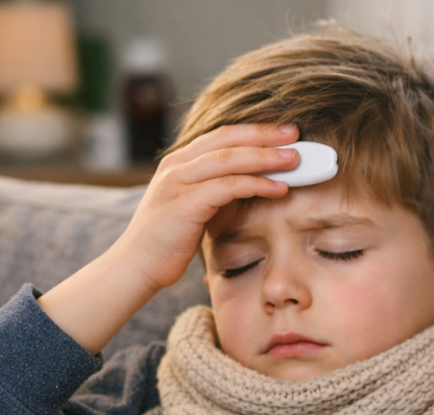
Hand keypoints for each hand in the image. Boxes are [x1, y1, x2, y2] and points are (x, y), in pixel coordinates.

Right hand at [113, 124, 299, 295]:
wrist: (137, 265)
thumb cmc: (169, 240)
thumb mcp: (195, 206)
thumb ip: (218, 191)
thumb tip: (255, 183)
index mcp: (179, 161)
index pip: (222, 135)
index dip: (255, 130)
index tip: (284, 130)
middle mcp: (177, 165)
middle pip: (228, 139)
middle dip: (265, 135)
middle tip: (296, 134)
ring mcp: (178, 182)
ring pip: (229, 159)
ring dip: (266, 158)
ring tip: (295, 159)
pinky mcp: (184, 204)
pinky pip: (227, 187)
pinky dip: (256, 184)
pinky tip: (278, 189)